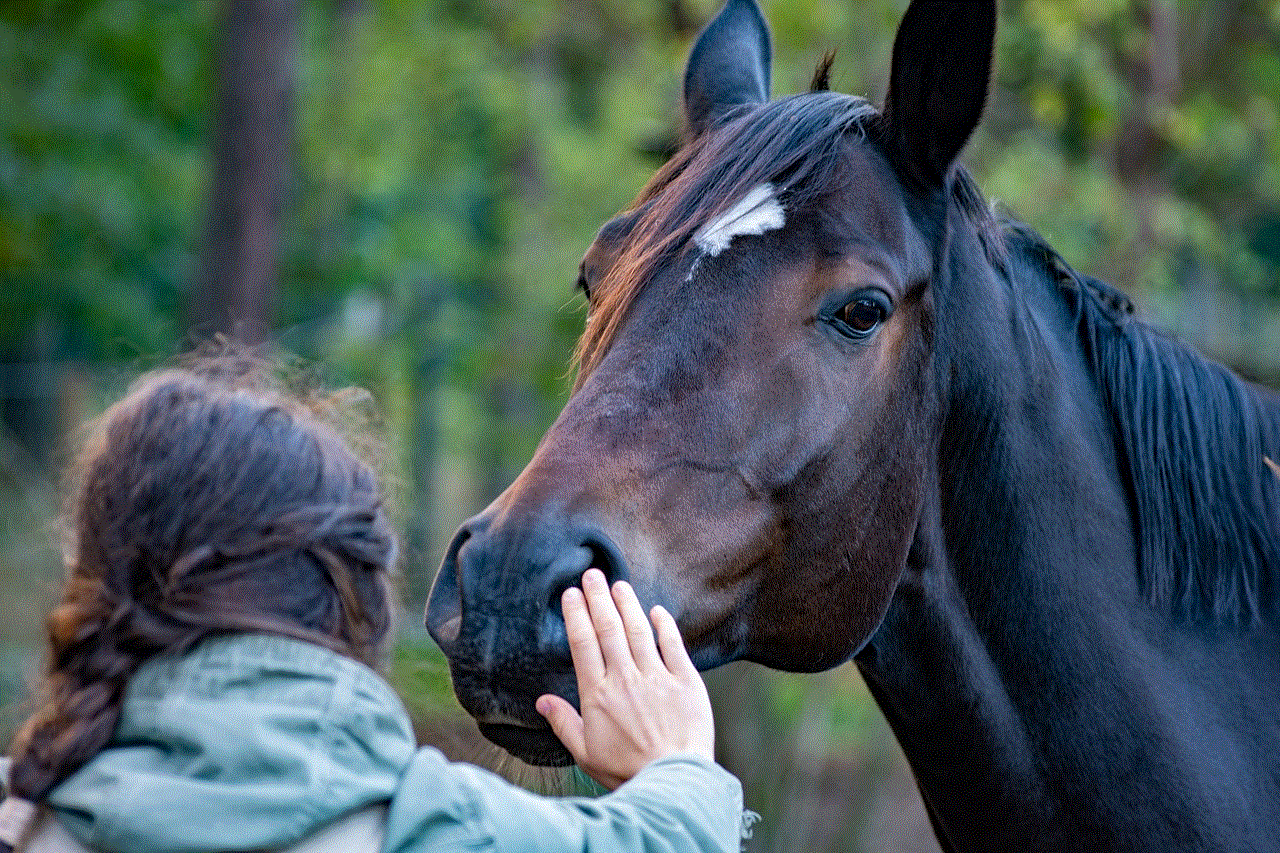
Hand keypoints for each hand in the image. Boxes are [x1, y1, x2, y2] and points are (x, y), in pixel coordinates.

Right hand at [535, 569, 714, 789]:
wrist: (673, 782)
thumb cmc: (627, 771)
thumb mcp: (586, 753)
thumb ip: (564, 724)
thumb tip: (541, 701)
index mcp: (598, 695)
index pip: (583, 644)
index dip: (576, 615)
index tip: (570, 594)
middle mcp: (626, 680)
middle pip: (608, 629)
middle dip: (598, 598)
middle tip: (591, 574)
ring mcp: (657, 678)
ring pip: (639, 631)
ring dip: (627, 604)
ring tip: (618, 584)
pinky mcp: (686, 682)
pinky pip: (673, 646)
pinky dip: (665, 626)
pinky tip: (656, 610)